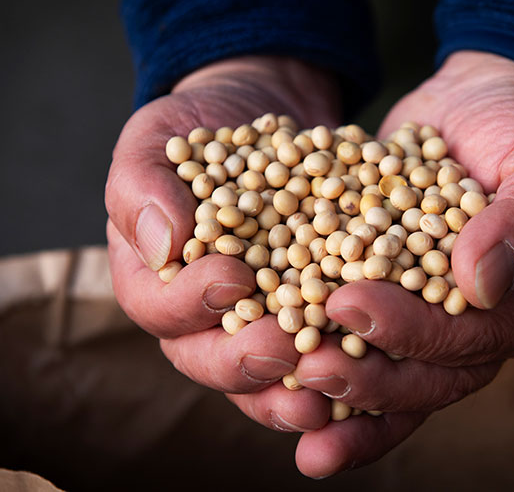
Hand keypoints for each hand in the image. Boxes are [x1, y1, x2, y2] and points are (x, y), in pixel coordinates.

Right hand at [105, 55, 340, 432]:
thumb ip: (143, 186)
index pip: (159, 308)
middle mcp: (201, 314)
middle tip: (284, 350)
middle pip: (210, 359)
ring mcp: (256, 319)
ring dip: (292, 391)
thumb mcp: (158, 138)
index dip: (190, 304)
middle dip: (245, 361)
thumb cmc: (197, 126)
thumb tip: (161, 245)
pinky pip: (319, 350)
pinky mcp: (307, 311)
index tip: (232, 278)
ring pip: (265, 374)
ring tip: (325, 399)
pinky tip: (369, 370)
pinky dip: (340, 366)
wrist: (261, 114)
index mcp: (153, 278)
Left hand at [292, 51, 513, 477]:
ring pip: (387, 375)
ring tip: (283, 398)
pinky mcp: (388, 297)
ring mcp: (430, 317)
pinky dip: (321, 361)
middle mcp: (480, 329)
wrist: (484, 103)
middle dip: (364, 378)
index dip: (411, 334)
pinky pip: (357, 340)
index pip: (471, 341)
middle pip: (424, 378)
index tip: (347, 304)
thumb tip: (479, 285)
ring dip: (336, 395)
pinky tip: (273, 380)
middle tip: (305, 364)